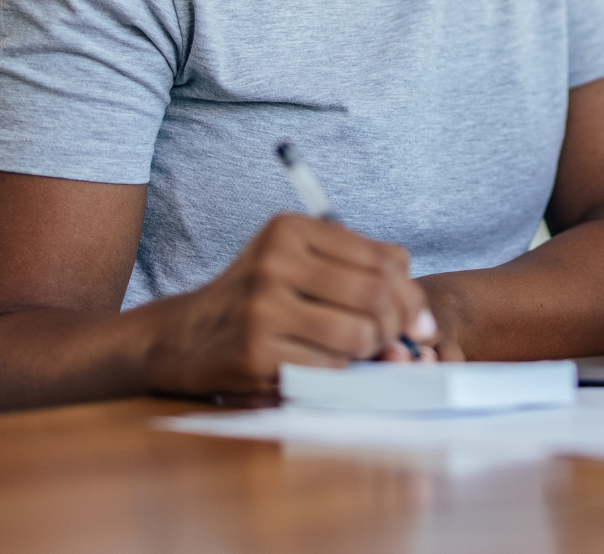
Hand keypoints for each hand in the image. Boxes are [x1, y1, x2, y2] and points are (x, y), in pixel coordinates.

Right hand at [147, 214, 438, 396]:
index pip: (383, 260)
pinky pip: (330, 369)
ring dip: (368, 353)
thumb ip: (361, 274)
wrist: (184, 337)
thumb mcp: (300, 266)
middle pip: (376, 296)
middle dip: (395, 327)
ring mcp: (263, 307)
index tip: (416, 320)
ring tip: (354, 352)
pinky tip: (320, 365)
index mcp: (291, 230)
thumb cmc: (258, 301)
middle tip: (391, 342)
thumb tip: (420, 318)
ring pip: (359, 336)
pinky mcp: (257, 352)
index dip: (412, 296)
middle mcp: (275, 261)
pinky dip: (338, 373)